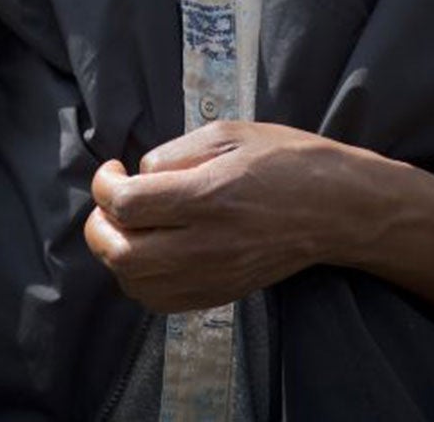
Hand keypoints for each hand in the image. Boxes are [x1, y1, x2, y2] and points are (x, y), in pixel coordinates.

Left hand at [83, 120, 371, 312]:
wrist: (335, 208)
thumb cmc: (284, 160)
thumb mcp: (227, 133)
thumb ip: (173, 153)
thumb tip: (138, 175)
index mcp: (206, 196)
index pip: (125, 204)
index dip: (103, 184)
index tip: (114, 170)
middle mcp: (205, 244)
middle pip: (120, 254)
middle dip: (98, 226)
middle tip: (110, 202)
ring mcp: (212, 275)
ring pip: (134, 283)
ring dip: (116, 253)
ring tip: (130, 226)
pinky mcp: (219, 294)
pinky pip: (159, 301)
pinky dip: (139, 279)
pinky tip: (150, 251)